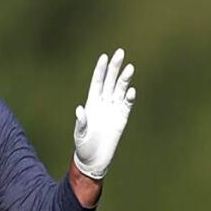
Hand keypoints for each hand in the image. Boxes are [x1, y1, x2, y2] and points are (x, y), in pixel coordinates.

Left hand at [73, 50, 135, 178]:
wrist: (94, 158)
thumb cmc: (83, 146)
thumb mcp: (79, 134)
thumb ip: (81, 122)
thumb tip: (80, 110)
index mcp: (91, 103)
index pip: (97, 82)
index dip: (100, 70)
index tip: (104, 57)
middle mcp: (103, 103)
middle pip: (110, 81)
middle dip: (115, 67)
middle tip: (120, 52)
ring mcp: (114, 109)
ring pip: (120, 90)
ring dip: (124, 79)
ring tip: (129, 67)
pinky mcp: (122, 118)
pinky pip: (127, 105)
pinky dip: (129, 98)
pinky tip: (131, 90)